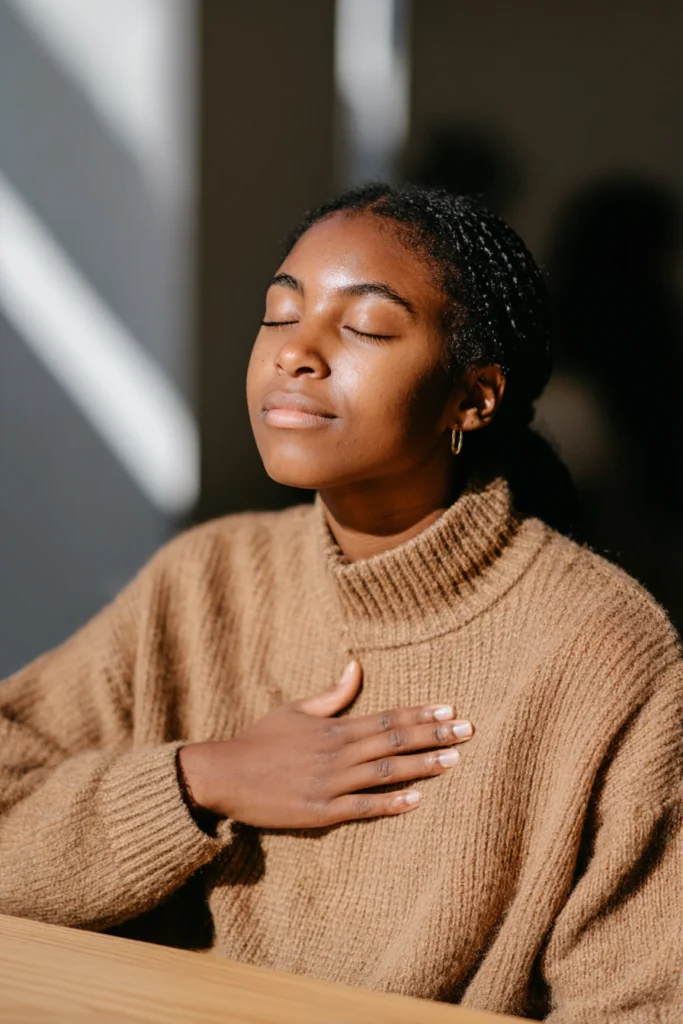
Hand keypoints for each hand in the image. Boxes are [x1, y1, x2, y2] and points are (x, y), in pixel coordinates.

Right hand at [177, 660, 473, 827]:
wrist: (223, 775)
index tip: (450, 709)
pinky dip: (390, 804)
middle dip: (433, 735)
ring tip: (454, 760)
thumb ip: (330, 694)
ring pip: (384, 773)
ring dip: (422, 766)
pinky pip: (361, 808)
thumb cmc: (259, 740)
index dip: (419, 714)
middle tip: (468, 731)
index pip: (386, 718)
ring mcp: (329, 783)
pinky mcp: (319, 812)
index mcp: (333, 728)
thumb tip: (355, 666)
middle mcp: (336, 753)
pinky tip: (416, 801)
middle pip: (393, 742)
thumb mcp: (293, 709)